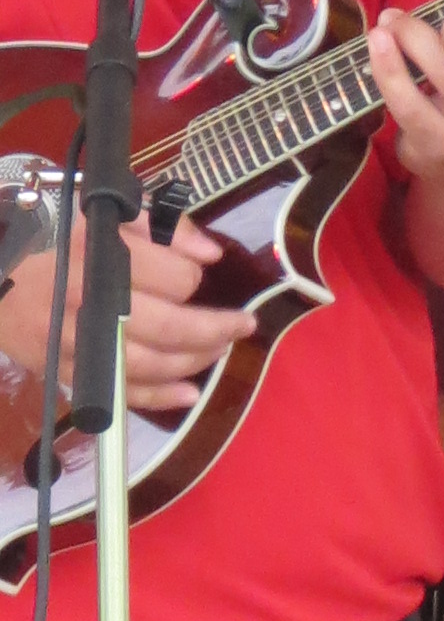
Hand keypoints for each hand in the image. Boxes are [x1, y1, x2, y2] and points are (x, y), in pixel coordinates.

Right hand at [0, 205, 253, 420]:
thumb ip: (161, 227)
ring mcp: (81, 346)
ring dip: (196, 360)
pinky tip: (190, 393)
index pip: (173, 278)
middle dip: (216, 328)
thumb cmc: (60, 254)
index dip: (193, 277)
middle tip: (243, 325)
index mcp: (98, 260)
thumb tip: (210, 253)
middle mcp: (91, 305)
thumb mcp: (103, 223)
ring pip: (155, 364)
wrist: (1, 293)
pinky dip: (162, 398)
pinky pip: (126, 394)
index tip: (197, 273)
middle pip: (171, 327)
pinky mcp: (74, 376)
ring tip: (219, 349)